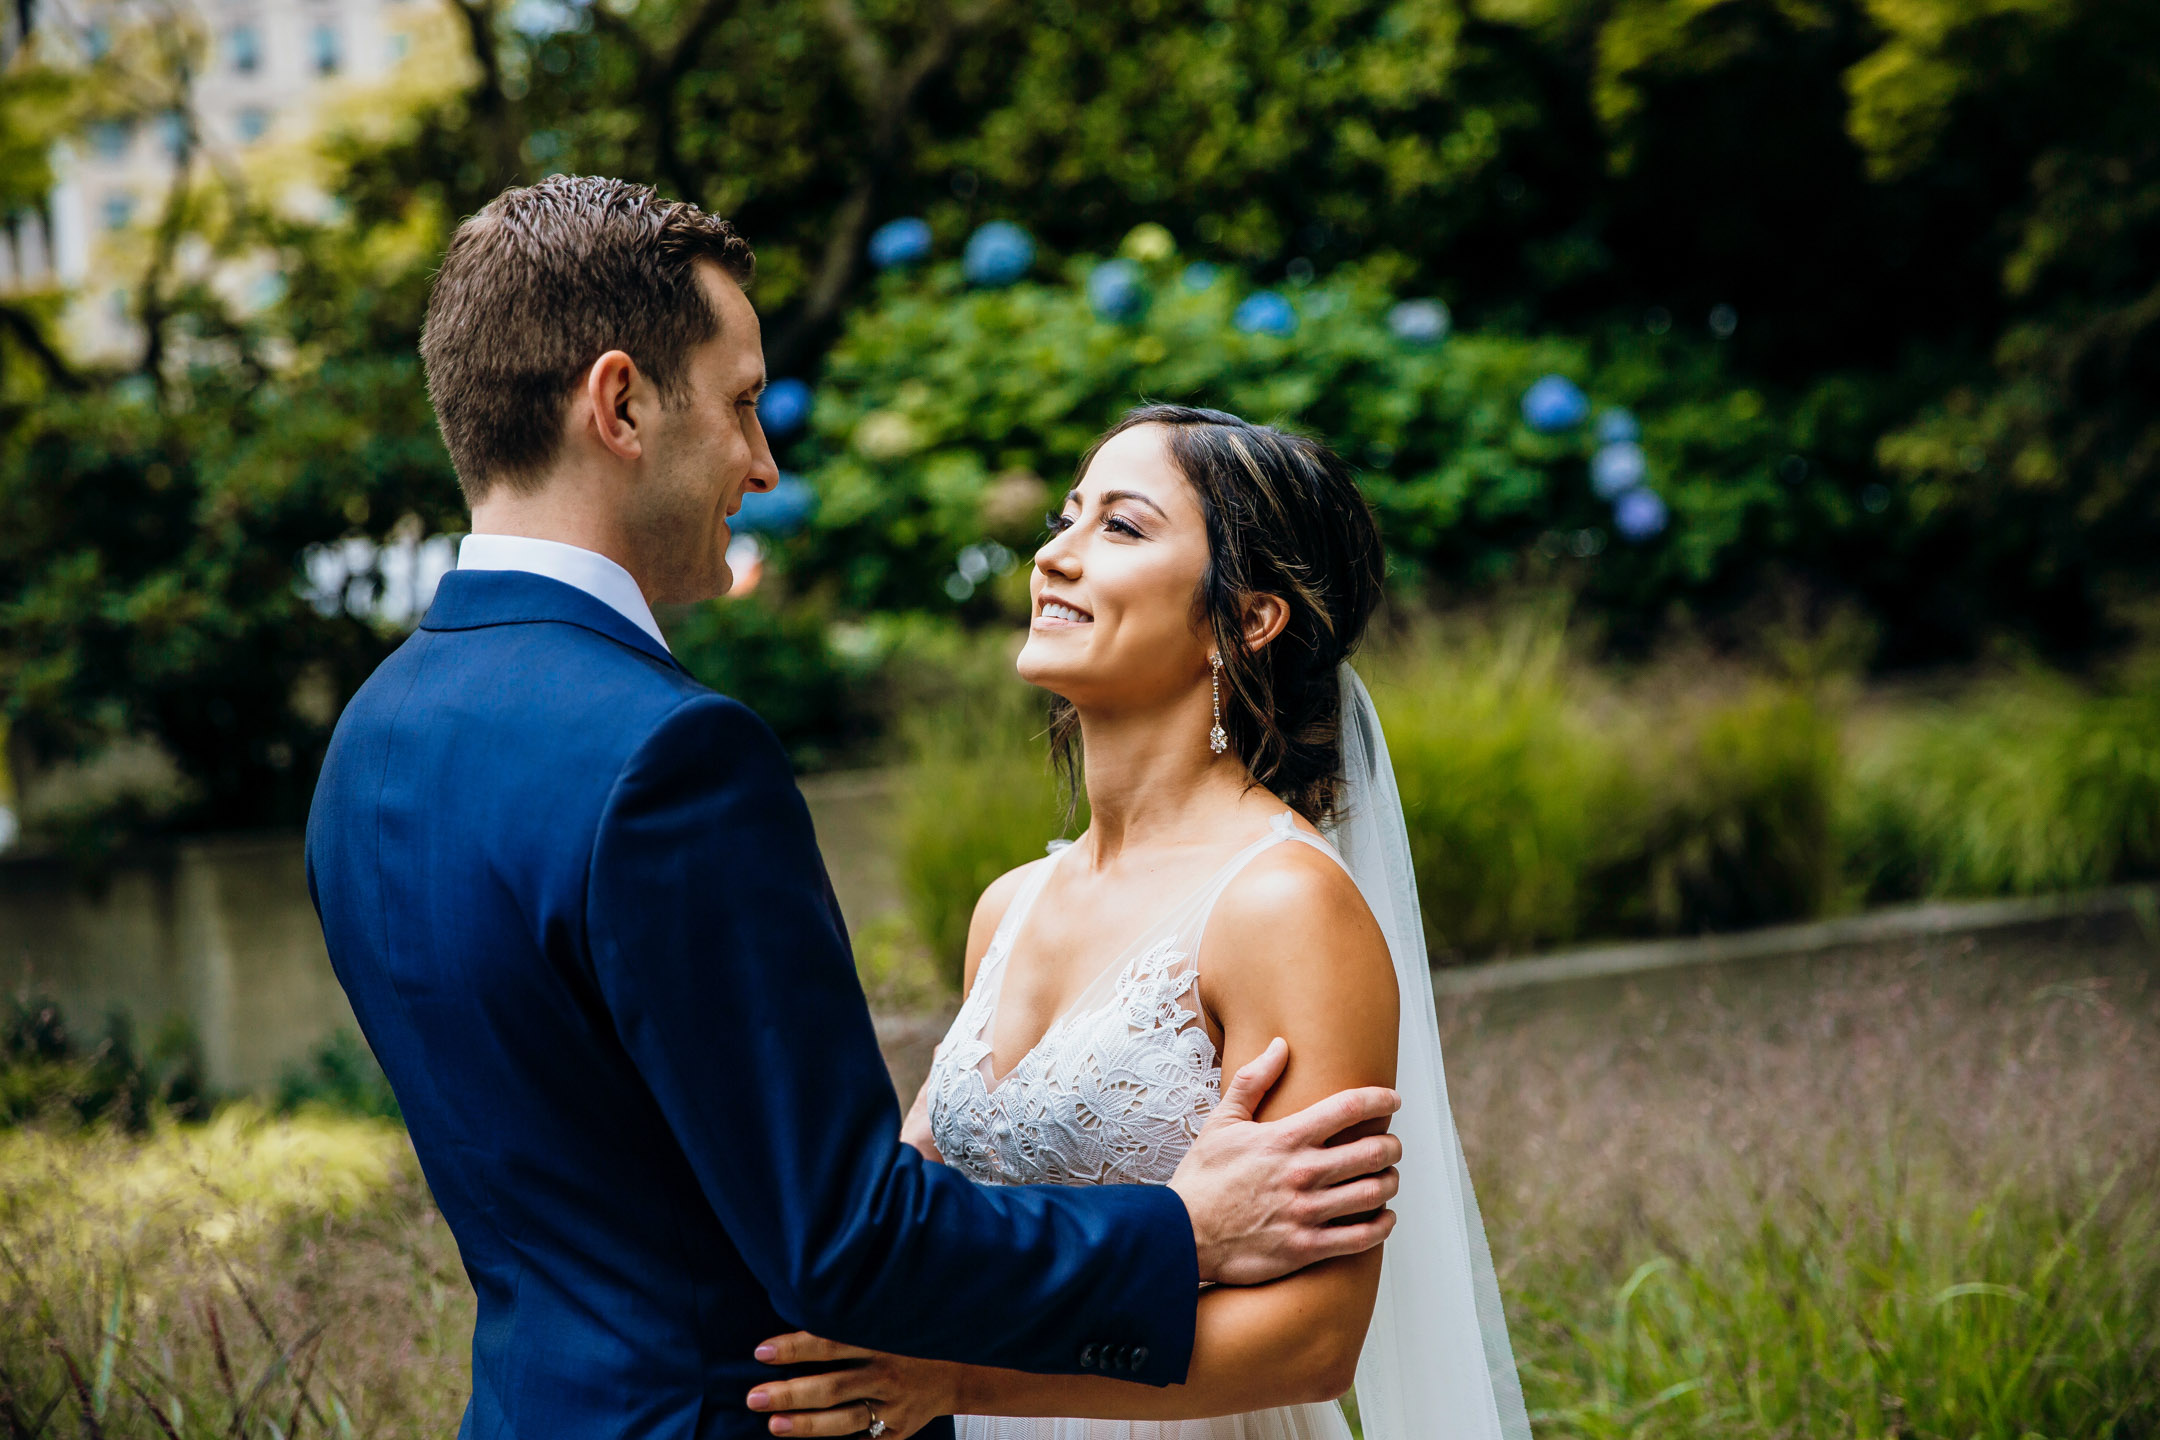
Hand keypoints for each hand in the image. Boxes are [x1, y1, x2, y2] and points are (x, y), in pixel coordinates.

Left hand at [748, 1331, 962, 1438]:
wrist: (957, 1368)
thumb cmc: (906, 1336)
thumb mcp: (885, 1320)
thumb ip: (847, 1326)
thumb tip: (792, 1332)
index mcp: (880, 1339)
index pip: (831, 1343)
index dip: (795, 1348)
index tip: (761, 1353)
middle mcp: (887, 1373)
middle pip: (832, 1387)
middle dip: (790, 1393)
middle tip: (754, 1398)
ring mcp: (894, 1407)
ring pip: (844, 1420)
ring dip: (806, 1424)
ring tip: (774, 1425)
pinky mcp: (898, 1431)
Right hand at [1168, 1036, 1401, 1285]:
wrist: (1181, 1234)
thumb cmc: (1202, 1176)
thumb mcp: (1222, 1121)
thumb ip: (1254, 1080)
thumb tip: (1280, 1045)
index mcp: (1286, 1138)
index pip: (1349, 1108)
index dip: (1380, 1100)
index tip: (1393, 1100)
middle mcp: (1302, 1173)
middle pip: (1373, 1152)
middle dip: (1392, 1146)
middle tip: (1391, 1145)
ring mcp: (1306, 1212)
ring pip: (1373, 1193)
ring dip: (1389, 1183)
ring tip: (1388, 1179)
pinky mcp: (1305, 1248)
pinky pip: (1362, 1237)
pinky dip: (1381, 1225)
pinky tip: (1382, 1218)